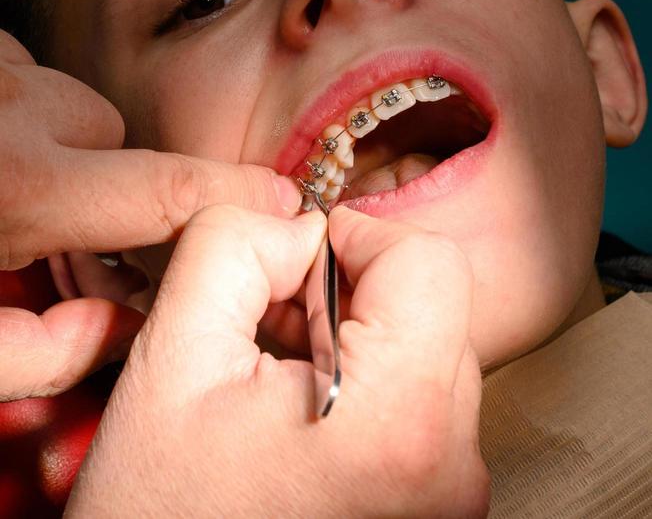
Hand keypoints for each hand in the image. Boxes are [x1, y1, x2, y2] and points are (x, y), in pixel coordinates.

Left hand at [0, 30, 300, 398]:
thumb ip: (44, 353)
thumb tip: (128, 333)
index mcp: (16, 185)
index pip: (164, 186)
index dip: (236, 196)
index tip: (285, 201)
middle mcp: (14, 107)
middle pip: (112, 133)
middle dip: (97, 176)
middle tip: (42, 216)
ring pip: (72, 97)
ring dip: (52, 135)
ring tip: (4, 176)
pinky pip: (31, 69)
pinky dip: (22, 102)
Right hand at [66, 204, 489, 517]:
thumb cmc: (162, 515)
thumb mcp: (172, 355)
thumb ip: (233, 246)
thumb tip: (296, 223)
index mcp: (402, 421)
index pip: (430, 260)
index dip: (357, 237)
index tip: (297, 264)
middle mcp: (452, 467)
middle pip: (431, 302)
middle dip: (348, 292)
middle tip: (273, 327)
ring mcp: (452, 496)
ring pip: (427, 348)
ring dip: (355, 337)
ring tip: (281, 376)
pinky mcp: (440, 508)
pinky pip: (424, 403)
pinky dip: (367, 383)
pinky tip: (304, 410)